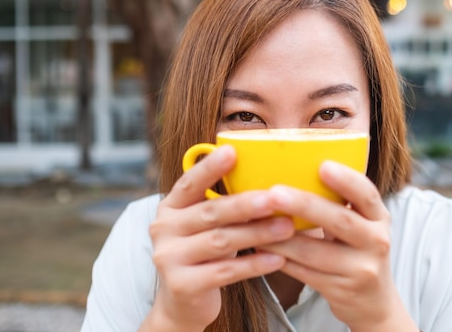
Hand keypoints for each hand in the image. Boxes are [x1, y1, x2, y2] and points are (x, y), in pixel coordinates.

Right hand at [141, 145, 294, 330]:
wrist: (183, 302)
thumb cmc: (205, 253)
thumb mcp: (206, 225)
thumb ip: (223, 204)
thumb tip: (269, 181)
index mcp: (170, 207)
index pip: (189, 182)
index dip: (209, 167)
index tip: (232, 150)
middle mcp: (163, 229)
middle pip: (210, 212)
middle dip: (246, 204)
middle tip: (276, 198)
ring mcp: (169, 258)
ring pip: (221, 241)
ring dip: (257, 233)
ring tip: (287, 228)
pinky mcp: (182, 285)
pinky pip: (225, 272)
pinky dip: (254, 265)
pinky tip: (278, 259)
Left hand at [259, 161, 417, 330]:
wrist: (374, 303)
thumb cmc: (357, 251)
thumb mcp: (362, 225)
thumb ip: (340, 203)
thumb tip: (294, 168)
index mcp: (379, 218)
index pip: (367, 194)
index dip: (346, 179)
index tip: (323, 165)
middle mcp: (376, 242)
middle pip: (340, 220)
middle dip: (305, 205)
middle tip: (274, 193)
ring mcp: (361, 269)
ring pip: (314, 252)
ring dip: (281, 237)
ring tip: (254, 221)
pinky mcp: (341, 291)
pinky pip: (304, 273)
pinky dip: (280, 258)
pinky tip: (260, 246)